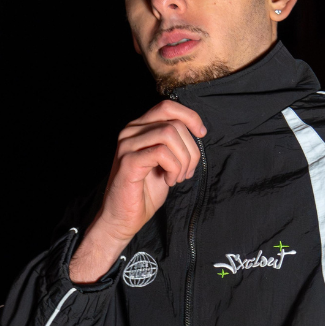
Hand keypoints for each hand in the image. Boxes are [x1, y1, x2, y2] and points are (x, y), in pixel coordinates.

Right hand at [69, 101, 204, 283]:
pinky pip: (162, 153)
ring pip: (169, 134)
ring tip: (177, 177)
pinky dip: (173, 168)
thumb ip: (175, 143)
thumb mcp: (165, 162)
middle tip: (187, 172)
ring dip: (183, 159)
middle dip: (191, 149)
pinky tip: (169, 180)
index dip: (190, 116)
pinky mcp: (128, 162)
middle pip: (173, 123)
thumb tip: (197, 130)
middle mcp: (130, 132)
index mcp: (138, 128)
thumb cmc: (144, 192)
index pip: (167, 106)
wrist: (123, 219)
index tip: (201, 134)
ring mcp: (127, 145)